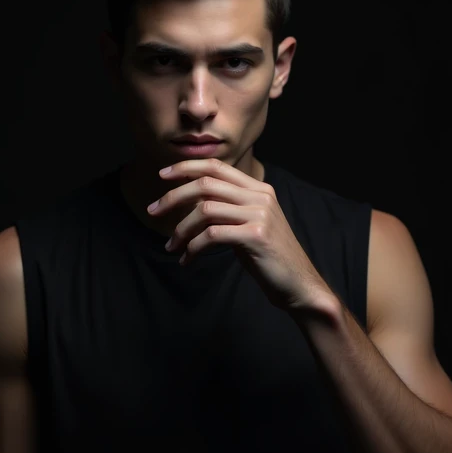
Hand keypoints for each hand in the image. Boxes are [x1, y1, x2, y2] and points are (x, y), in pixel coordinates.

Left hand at [147, 158, 338, 314]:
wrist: (299, 286)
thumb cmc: (269, 258)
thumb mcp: (249, 225)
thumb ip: (227, 209)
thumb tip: (191, 202)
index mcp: (259, 189)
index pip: (216, 166)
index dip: (186, 167)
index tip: (162, 176)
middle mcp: (260, 196)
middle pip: (206, 184)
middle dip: (173, 197)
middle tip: (153, 211)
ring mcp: (260, 215)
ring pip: (205, 210)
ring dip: (181, 230)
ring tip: (171, 247)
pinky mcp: (256, 236)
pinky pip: (211, 235)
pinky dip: (193, 248)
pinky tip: (187, 261)